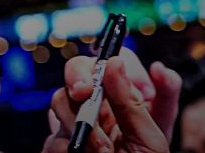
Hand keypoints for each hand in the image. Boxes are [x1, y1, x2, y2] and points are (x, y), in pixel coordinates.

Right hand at [41, 50, 181, 152]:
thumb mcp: (150, 139)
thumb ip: (133, 103)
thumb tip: (114, 62)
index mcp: (127, 103)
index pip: (112, 65)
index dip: (108, 60)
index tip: (109, 65)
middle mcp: (99, 110)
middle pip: (77, 73)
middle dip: (78, 77)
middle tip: (83, 93)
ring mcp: (76, 127)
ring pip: (59, 100)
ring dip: (77, 120)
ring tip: (102, 148)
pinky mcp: (60, 147)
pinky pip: (54, 137)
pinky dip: (68, 148)